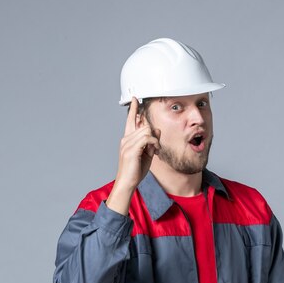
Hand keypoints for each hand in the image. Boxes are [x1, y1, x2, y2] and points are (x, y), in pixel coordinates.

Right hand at [106, 97, 160, 214]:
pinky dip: (154, 143)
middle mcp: (126, 139)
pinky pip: (147, 138)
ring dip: (155, 139)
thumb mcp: (147, 154)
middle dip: (153, 133)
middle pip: (143, 125)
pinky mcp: (131, 149)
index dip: (133, 109)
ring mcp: (127, 144)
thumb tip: (157, 129)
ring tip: (155, 150)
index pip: (130, 120)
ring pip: (146, 130)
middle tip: (155, 147)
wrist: (128, 183)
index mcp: (128, 139)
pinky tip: (155, 151)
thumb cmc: (135, 170)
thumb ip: (152, 142)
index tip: (135, 99)